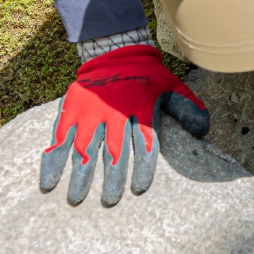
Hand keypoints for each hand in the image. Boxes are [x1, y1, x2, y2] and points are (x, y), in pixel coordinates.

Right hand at [41, 45, 209, 206]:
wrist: (114, 52)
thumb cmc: (147, 75)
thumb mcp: (172, 85)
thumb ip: (188, 107)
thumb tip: (203, 131)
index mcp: (141, 108)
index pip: (145, 143)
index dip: (142, 168)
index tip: (139, 189)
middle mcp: (114, 113)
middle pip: (114, 151)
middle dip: (112, 179)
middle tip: (111, 201)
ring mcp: (90, 113)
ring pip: (85, 149)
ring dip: (81, 176)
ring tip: (78, 199)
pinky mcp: (70, 111)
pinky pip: (59, 139)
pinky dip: (53, 161)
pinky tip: (49, 182)